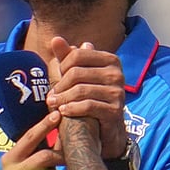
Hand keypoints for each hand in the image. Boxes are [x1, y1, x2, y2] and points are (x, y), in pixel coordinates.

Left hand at [48, 36, 127, 158]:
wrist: (107, 130)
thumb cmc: (90, 99)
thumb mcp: (78, 77)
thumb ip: (67, 58)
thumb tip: (56, 38)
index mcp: (110, 60)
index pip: (78, 54)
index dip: (62, 66)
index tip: (56, 79)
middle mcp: (117, 73)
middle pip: (77, 73)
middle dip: (60, 86)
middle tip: (50, 97)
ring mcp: (118, 92)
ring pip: (80, 90)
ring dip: (62, 99)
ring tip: (53, 105)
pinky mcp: (116, 110)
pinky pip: (88, 106)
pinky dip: (72, 109)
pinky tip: (64, 112)